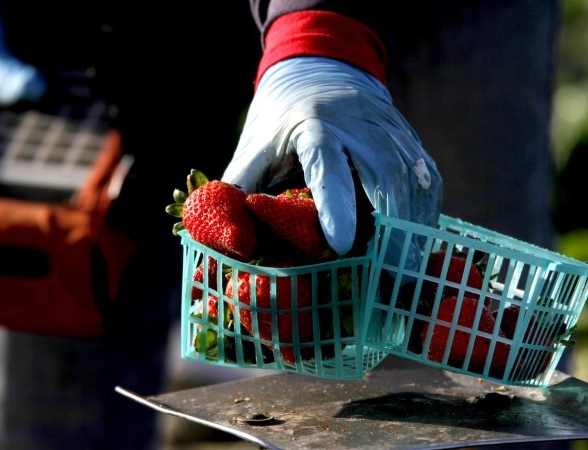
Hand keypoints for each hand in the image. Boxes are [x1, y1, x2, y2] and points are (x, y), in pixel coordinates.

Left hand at [222, 56, 441, 258]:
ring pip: (412, 176)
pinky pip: (425, 175)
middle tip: (389, 273)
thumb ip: (240, 190)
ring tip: (408, 269)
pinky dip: (424, 211)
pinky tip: (418, 241)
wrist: (318, 69)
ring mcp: (388, 128)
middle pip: (384, 173)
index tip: (340, 245)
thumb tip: (229, 242)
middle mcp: (357, 123)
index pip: (328, 166)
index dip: (336, 206)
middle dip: (390, 225)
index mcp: (312, 124)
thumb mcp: (254, 148)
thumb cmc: (279, 120)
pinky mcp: (407, 137)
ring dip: (414, 224)